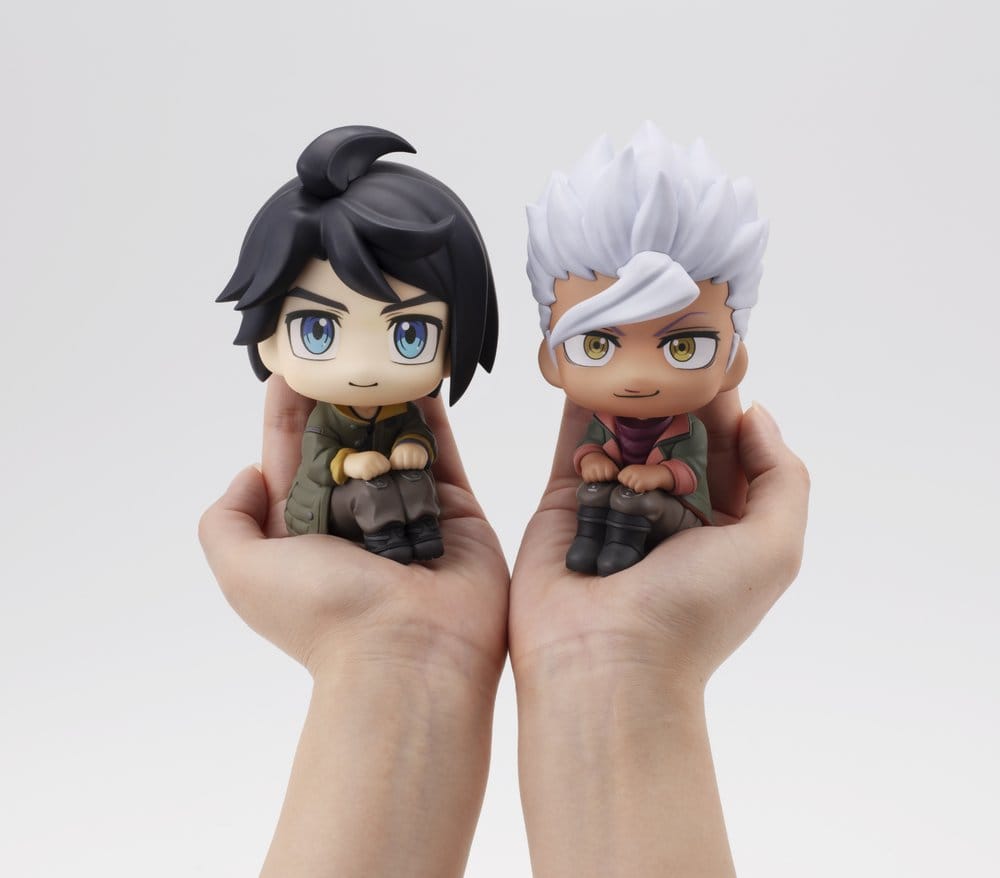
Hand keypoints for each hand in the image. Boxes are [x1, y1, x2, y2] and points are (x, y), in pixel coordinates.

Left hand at [200, 376, 507, 680]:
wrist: (411, 653)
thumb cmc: (324, 613)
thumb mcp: (243, 570)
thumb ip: (228, 520)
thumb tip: (249, 474)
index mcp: (304, 531)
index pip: (291, 458)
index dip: (288, 413)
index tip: (290, 366)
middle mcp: (355, 519)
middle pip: (345, 443)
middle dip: (340, 398)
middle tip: (342, 349)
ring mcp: (407, 512)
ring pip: (395, 443)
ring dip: (388, 401)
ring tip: (383, 353)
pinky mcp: (455, 511)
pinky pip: (441, 453)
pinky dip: (433, 417)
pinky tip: (423, 378)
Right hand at [343, 450, 391, 480]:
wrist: (347, 461)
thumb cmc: (361, 462)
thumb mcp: (372, 459)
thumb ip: (380, 463)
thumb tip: (388, 471)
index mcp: (377, 455)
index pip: (387, 466)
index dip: (382, 470)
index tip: (375, 468)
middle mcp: (374, 458)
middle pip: (383, 471)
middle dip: (378, 473)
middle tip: (369, 470)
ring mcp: (370, 463)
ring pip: (377, 475)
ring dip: (371, 475)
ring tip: (364, 471)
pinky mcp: (364, 470)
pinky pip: (369, 477)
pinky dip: (365, 477)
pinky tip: (361, 473)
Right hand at [509, 392, 808, 874]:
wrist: (604, 660)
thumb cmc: (695, 611)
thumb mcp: (775, 547)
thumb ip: (781, 475)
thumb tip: (754, 414)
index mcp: (723, 529)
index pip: (730, 454)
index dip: (728, 411)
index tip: (719, 363)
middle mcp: (669, 515)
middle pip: (676, 439)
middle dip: (676, 399)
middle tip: (670, 351)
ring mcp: (615, 507)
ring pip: (625, 438)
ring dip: (630, 400)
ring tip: (631, 351)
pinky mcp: (565, 504)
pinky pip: (575, 447)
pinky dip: (580, 411)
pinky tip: (588, 371)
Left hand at [617, 463, 673, 492]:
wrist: (659, 473)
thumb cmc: (646, 474)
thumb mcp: (635, 471)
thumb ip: (627, 476)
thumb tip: (620, 485)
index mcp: (629, 468)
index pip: (620, 478)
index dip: (626, 480)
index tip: (633, 478)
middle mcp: (631, 471)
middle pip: (625, 484)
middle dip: (631, 484)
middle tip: (639, 480)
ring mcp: (636, 477)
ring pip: (631, 487)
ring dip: (637, 487)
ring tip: (643, 482)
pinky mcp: (641, 483)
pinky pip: (637, 490)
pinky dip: (642, 489)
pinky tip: (646, 485)